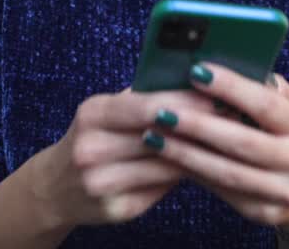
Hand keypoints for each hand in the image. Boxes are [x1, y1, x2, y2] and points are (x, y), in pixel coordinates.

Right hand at [30, 88, 215, 228]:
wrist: (55, 188)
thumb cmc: (95, 138)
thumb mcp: (107, 111)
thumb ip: (144, 98)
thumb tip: (196, 80)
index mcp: (92, 114)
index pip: (145, 105)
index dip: (184, 99)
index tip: (218, 93)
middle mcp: (91, 149)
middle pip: (158, 135)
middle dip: (198, 124)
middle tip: (234, 115)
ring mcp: (101, 183)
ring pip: (165, 164)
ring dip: (199, 150)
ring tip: (228, 138)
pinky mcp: (116, 209)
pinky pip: (161, 188)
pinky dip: (184, 174)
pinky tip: (206, 163)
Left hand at [144, 64, 288, 232]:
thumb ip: (264, 88)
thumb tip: (223, 65)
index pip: (265, 104)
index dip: (231, 87)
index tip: (196, 71)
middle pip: (242, 141)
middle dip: (199, 125)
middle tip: (163, 111)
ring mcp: (283, 190)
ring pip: (227, 172)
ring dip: (187, 154)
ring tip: (155, 137)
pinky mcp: (264, 212)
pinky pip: (223, 191)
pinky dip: (194, 173)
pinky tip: (170, 159)